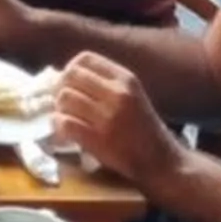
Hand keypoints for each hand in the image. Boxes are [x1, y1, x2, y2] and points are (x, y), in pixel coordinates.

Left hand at [51, 55, 185, 202]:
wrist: (161, 162)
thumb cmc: (145, 129)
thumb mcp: (133, 96)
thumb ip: (107, 83)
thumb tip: (67, 75)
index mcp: (126, 79)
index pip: (85, 58)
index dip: (71, 68)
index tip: (69, 82)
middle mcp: (117, 93)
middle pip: (71, 75)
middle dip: (60, 87)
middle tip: (62, 102)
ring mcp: (107, 117)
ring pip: (65, 98)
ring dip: (59, 108)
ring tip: (65, 117)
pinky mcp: (98, 139)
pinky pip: (65, 122)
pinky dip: (59, 126)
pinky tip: (64, 132)